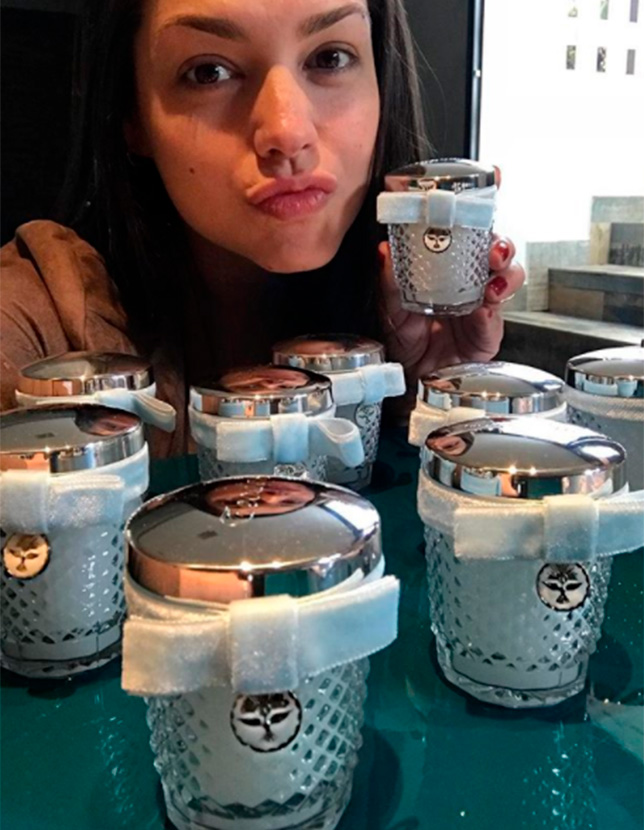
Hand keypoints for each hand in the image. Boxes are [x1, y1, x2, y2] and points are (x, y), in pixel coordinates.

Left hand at [379, 233, 524, 391]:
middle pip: (499, 253)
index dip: (477, 225)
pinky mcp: (488, 333)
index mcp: (449, 269)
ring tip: (491, 285)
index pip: (471, 237)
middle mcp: (471, 283)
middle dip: (501, 247)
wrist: (411, 373)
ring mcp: (484, 306)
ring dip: (506, 277)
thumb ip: (389, 281)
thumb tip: (384, 251)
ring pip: (510, 280)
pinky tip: (482, 313)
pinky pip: (496, 321)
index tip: (472, 219)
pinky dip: (491, 316)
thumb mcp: (391, 306)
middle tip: (492, 252)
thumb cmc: (405, 337)